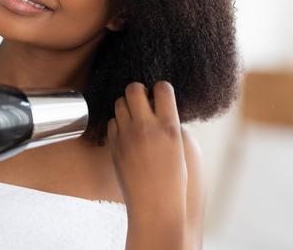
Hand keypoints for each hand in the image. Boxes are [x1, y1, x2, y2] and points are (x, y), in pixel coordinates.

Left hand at [108, 82, 187, 246]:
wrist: (155, 206)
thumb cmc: (174, 181)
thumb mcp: (180, 148)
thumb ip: (169, 124)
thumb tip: (159, 106)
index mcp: (169, 126)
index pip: (163, 88)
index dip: (161, 88)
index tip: (160, 94)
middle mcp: (146, 127)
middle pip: (134, 88)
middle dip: (138, 90)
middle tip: (142, 100)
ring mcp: (127, 135)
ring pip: (119, 102)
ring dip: (127, 105)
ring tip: (135, 116)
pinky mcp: (114, 145)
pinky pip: (112, 122)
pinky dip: (119, 123)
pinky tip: (127, 132)